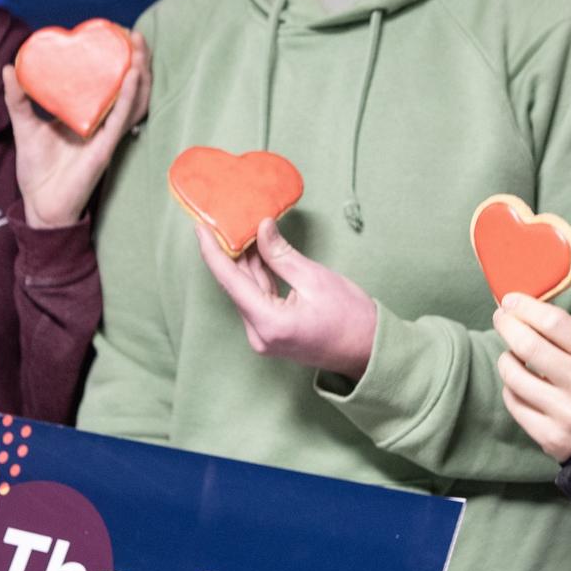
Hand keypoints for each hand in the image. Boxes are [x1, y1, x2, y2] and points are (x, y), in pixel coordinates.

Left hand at [4, 31, 150, 228]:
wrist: (40, 205)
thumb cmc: (37, 169)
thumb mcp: (24, 126)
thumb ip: (18, 99)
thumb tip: (9, 68)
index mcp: (89, 116)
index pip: (111, 83)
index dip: (119, 60)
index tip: (116, 35)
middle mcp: (104, 123)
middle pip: (130, 88)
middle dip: (136, 60)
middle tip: (132, 34)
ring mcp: (108, 136)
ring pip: (134, 101)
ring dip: (140, 73)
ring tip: (137, 49)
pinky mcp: (106, 148)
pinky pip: (122, 119)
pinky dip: (129, 97)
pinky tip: (132, 77)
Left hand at [195, 217, 377, 378]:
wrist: (370, 351)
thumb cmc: (350, 318)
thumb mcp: (314, 279)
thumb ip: (281, 254)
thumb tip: (260, 228)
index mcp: (268, 322)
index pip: (230, 280)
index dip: (212, 250)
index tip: (201, 226)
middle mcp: (259, 334)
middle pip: (237, 286)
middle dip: (232, 251)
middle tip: (227, 220)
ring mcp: (265, 337)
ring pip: (247, 291)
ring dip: (247, 262)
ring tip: (245, 230)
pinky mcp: (273, 334)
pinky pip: (259, 300)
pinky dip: (259, 276)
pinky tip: (259, 253)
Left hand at [494, 293, 570, 462]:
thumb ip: (565, 331)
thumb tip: (521, 307)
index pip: (553, 322)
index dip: (525, 307)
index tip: (510, 300)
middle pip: (528, 346)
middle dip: (507, 325)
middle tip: (501, 318)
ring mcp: (567, 414)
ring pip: (514, 376)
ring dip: (506, 359)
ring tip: (512, 355)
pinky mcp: (551, 437)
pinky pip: (513, 403)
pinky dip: (510, 388)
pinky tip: (519, 383)